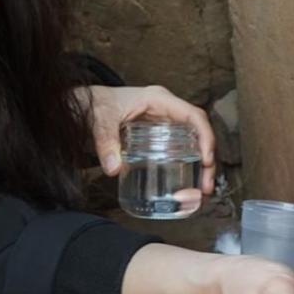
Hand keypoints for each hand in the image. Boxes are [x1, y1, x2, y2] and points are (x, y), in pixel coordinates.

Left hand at [79, 85, 215, 194]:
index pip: (194, 116)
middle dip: (208, 160)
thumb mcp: (101, 119)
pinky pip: (179, 152)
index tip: (207, 160)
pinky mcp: (158, 138)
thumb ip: (105, 141)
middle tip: (205, 187)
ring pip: (192, 145)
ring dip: (200, 168)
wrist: (85, 103)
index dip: (206, 137)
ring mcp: (164, 124)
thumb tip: (113, 168)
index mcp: (160, 100)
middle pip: (199, 134)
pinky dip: (186, 169)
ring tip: (200, 193)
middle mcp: (167, 112)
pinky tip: (184, 188)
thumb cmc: (96, 103)